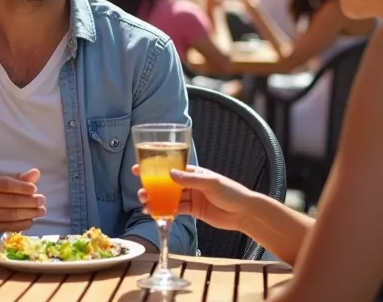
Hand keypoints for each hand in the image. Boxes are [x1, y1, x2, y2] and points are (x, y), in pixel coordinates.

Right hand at [0, 169, 46, 237]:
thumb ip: (12, 179)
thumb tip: (35, 174)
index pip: (6, 185)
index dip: (23, 187)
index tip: (35, 189)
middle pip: (11, 202)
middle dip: (31, 202)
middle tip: (42, 201)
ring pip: (11, 216)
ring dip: (30, 214)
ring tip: (41, 211)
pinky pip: (7, 228)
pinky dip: (21, 225)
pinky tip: (29, 220)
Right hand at [133, 165, 259, 231]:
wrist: (245, 213)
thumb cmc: (231, 192)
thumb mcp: (211, 183)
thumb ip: (190, 179)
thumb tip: (169, 174)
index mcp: (193, 173)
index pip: (170, 169)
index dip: (154, 168)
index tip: (138, 169)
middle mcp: (190, 184)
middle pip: (166, 185)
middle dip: (152, 188)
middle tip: (141, 193)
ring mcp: (191, 198)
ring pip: (169, 199)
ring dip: (156, 201)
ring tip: (144, 205)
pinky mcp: (193, 211)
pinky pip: (176, 210)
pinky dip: (165, 212)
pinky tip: (155, 214)